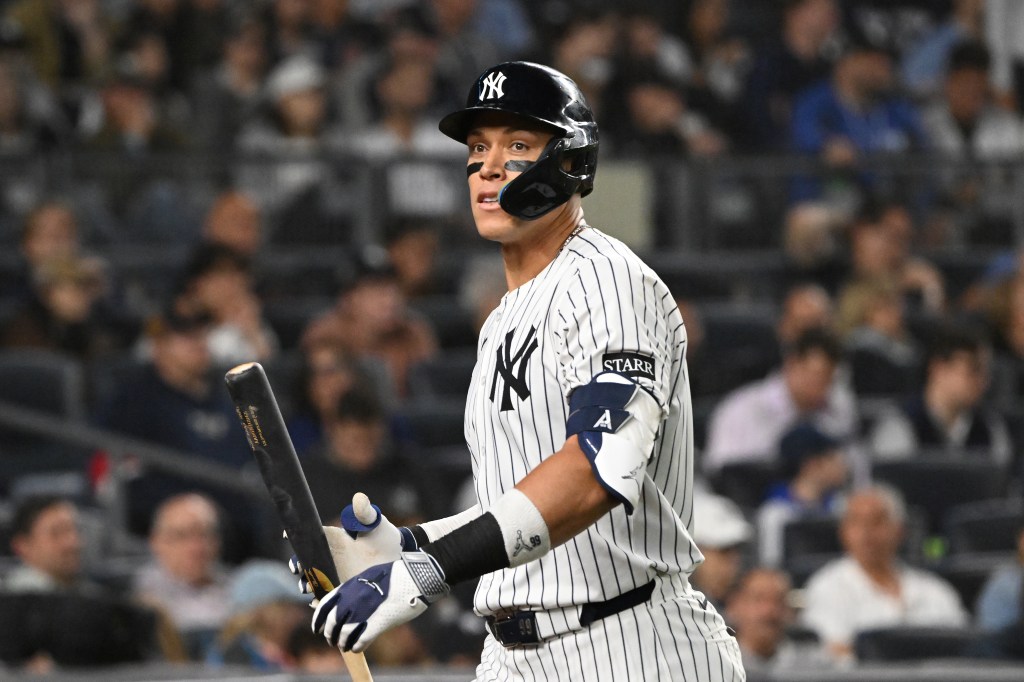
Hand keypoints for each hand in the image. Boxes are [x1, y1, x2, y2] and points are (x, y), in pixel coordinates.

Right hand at [289, 492, 416, 597]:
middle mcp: (331, 557)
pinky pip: (327, 598)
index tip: (287, 536)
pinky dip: (321, 601)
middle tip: (298, 569)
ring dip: (307, 584)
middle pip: (307, 561)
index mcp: (334, 539)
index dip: (298, 537)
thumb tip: (359, 498)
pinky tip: (318, 603)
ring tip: (309, 587)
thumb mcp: (375, 523)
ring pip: (314, 581)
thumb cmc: (384, 536)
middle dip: (299, 565)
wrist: (399, 557)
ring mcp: (336, 575)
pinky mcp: (343, 591)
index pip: (312, 537)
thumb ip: (365, 512)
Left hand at [312, 551, 447, 651]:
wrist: (416, 576)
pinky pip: (361, 640)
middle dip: (330, 634)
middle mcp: (353, 599)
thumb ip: (355, 589)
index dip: (318, 620)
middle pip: (332, 623)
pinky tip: (356, 648)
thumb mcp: (369, 576)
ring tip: (343, 646)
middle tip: (331, 640)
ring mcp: (365, 611)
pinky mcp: (379, 622)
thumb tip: (344, 601)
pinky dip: (356, 647)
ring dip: (342, 643)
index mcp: (350, 586)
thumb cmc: (395, 575)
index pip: (325, 605)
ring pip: (344, 634)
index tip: (317, 628)